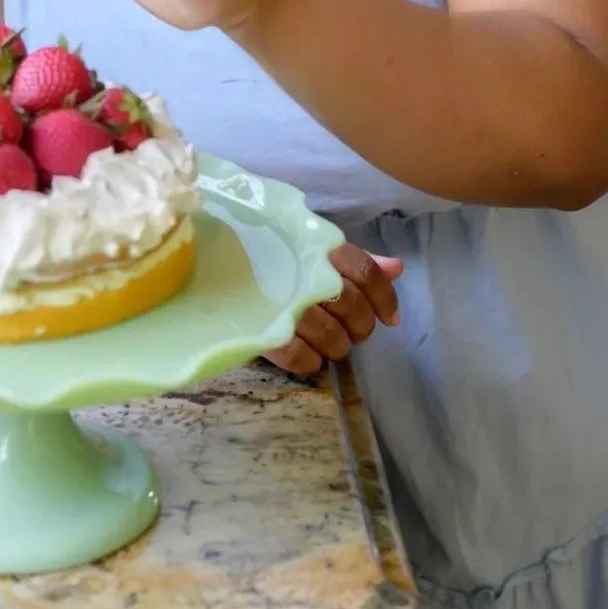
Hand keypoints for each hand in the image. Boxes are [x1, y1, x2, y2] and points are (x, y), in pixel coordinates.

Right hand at [264, 244, 403, 376]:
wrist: (210, 261)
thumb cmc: (271, 254)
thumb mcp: (314, 250)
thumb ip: (357, 261)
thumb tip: (397, 268)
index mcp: (320, 247)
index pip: (365, 271)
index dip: (384, 297)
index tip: (391, 320)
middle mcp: (304, 271)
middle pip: (351, 305)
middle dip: (361, 326)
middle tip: (355, 334)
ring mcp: (282, 300)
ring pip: (329, 334)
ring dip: (337, 346)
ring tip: (331, 348)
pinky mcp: (260, 328)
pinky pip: (295, 355)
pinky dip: (309, 361)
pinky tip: (309, 359)